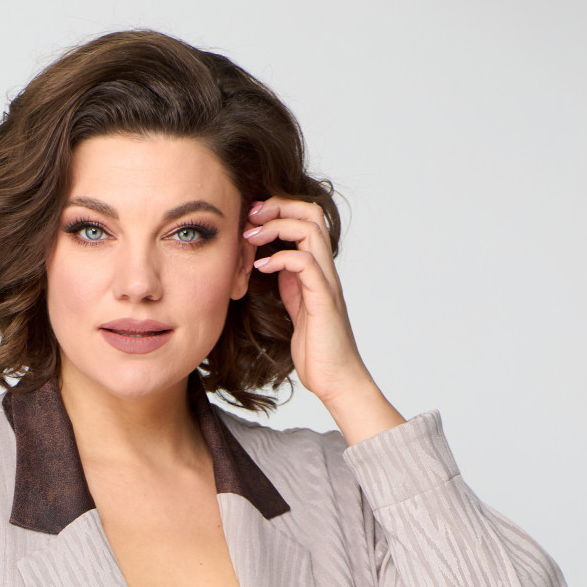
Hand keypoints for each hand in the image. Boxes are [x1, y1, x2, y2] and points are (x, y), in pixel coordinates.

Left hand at [243, 197, 405, 442]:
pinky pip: (305, 264)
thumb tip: (272, 265)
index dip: (280, 210)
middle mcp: (325, 271)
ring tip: (251, 236)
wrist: (336, 380)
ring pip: (310, 231)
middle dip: (279, 206)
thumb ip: (289, 285)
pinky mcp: (323, 300)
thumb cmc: (317, 351)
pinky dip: (280, 258)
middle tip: (251, 215)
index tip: (252, 216)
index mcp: (317, 271)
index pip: (306, 221)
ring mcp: (326, 284)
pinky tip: (261, 267)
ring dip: (277, 226)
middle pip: (312, 214)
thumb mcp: (296, 309)